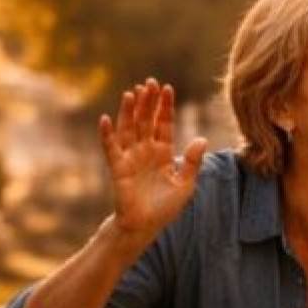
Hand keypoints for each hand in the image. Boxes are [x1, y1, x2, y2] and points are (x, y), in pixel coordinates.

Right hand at [101, 79, 207, 239]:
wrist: (146, 225)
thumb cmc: (166, 206)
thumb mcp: (185, 184)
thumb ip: (192, 162)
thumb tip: (201, 139)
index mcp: (163, 152)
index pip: (164, 124)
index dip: (165, 107)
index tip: (167, 88)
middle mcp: (145, 150)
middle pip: (146, 121)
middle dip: (148, 102)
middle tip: (149, 82)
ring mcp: (130, 157)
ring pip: (129, 128)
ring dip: (129, 111)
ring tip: (131, 93)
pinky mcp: (118, 167)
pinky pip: (111, 148)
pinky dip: (107, 134)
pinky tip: (105, 119)